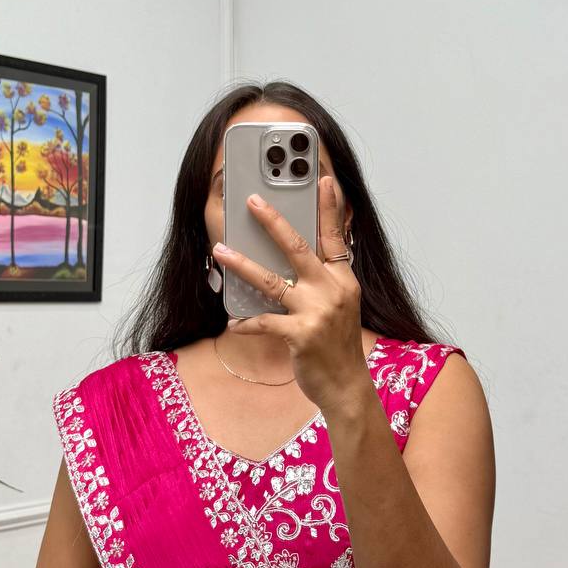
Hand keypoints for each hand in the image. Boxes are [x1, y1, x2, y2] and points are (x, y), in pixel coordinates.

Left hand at [211, 176, 365, 411]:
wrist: (347, 387)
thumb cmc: (338, 348)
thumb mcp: (340, 309)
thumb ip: (322, 283)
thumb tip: (290, 265)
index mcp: (343, 280)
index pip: (334, 237)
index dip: (329, 208)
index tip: (324, 179)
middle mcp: (333, 291)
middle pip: (298, 248)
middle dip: (273, 221)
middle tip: (252, 201)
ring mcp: (317, 312)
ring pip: (272, 280)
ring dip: (242, 264)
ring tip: (220, 251)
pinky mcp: (301, 334)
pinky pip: (264, 322)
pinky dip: (246, 322)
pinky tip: (234, 321)